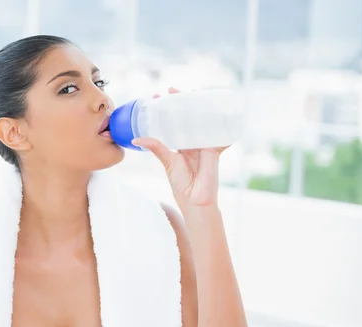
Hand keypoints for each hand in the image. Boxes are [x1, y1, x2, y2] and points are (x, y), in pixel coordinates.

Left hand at [132, 87, 228, 209]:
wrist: (195, 200)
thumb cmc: (182, 184)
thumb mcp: (167, 162)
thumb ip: (156, 147)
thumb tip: (136, 139)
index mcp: (183, 145)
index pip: (176, 122)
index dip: (169, 109)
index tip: (159, 96)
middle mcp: (195, 142)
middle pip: (191, 118)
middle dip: (183, 102)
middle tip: (172, 90)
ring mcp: (206, 145)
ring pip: (205, 121)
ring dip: (201, 107)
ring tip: (193, 92)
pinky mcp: (215, 150)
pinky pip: (221, 136)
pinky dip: (224, 127)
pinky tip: (223, 112)